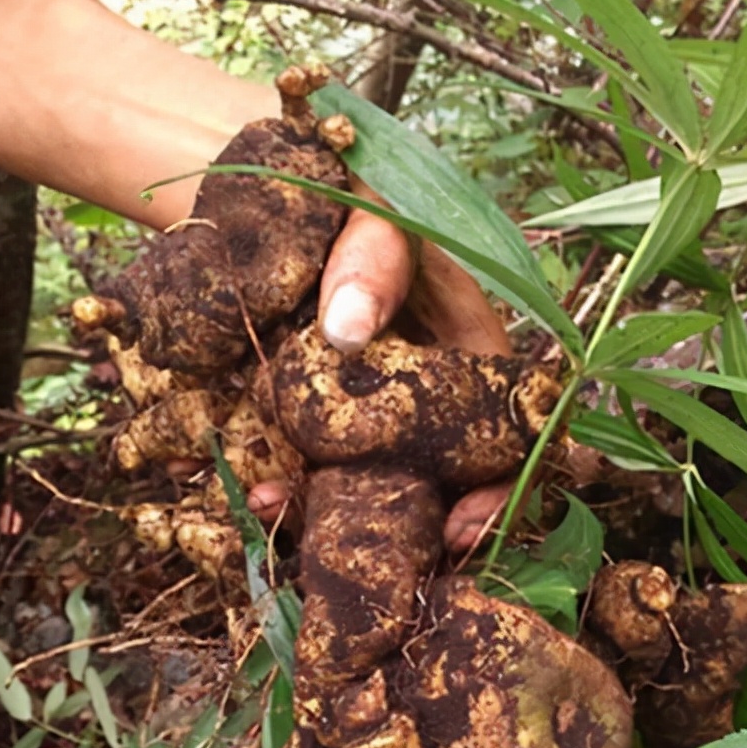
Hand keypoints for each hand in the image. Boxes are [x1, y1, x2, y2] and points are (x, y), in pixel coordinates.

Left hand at [246, 178, 514, 552]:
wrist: (262, 189)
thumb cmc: (344, 192)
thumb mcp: (370, 207)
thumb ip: (372, 256)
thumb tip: (346, 329)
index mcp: (465, 347)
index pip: (509, 430)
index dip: (501, 488)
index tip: (461, 527)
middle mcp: (420, 394)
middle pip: (436, 478)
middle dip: (408, 528)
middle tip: (369, 558)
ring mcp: (359, 412)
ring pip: (361, 483)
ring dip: (325, 512)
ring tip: (271, 508)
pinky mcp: (301, 416)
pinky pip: (295, 463)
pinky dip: (270, 480)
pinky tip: (237, 482)